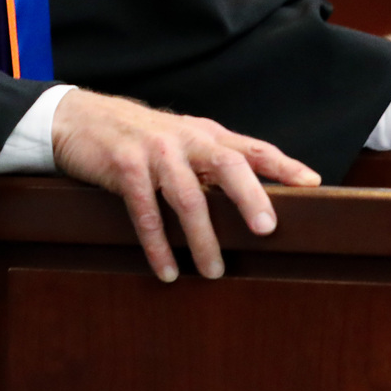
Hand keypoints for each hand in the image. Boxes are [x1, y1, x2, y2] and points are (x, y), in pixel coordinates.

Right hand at [50, 90, 320, 280]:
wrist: (78, 119)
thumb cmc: (137, 136)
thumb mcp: (180, 139)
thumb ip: (213, 158)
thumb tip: (254, 193)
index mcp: (205, 135)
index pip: (252, 148)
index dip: (283, 165)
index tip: (312, 183)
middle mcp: (185, 140)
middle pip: (227, 166)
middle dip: (250, 198)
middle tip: (266, 230)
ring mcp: (155, 152)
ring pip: (187, 197)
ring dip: (202, 238)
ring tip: (214, 271)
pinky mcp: (124, 167)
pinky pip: (146, 211)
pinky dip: (157, 245)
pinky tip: (167, 270)